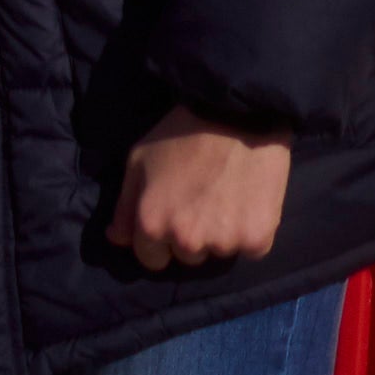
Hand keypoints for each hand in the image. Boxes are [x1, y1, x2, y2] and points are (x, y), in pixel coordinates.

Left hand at [108, 106, 292, 269]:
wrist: (234, 116)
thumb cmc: (179, 135)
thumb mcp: (137, 162)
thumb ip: (124, 207)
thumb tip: (116, 239)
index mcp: (151, 224)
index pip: (151, 258)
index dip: (158, 240)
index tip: (171, 218)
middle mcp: (186, 241)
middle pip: (187, 256)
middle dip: (190, 236)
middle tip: (200, 201)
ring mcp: (224, 242)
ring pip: (219, 252)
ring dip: (221, 234)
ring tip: (224, 197)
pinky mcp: (258, 239)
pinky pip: (252, 249)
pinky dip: (250, 232)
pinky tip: (247, 202)